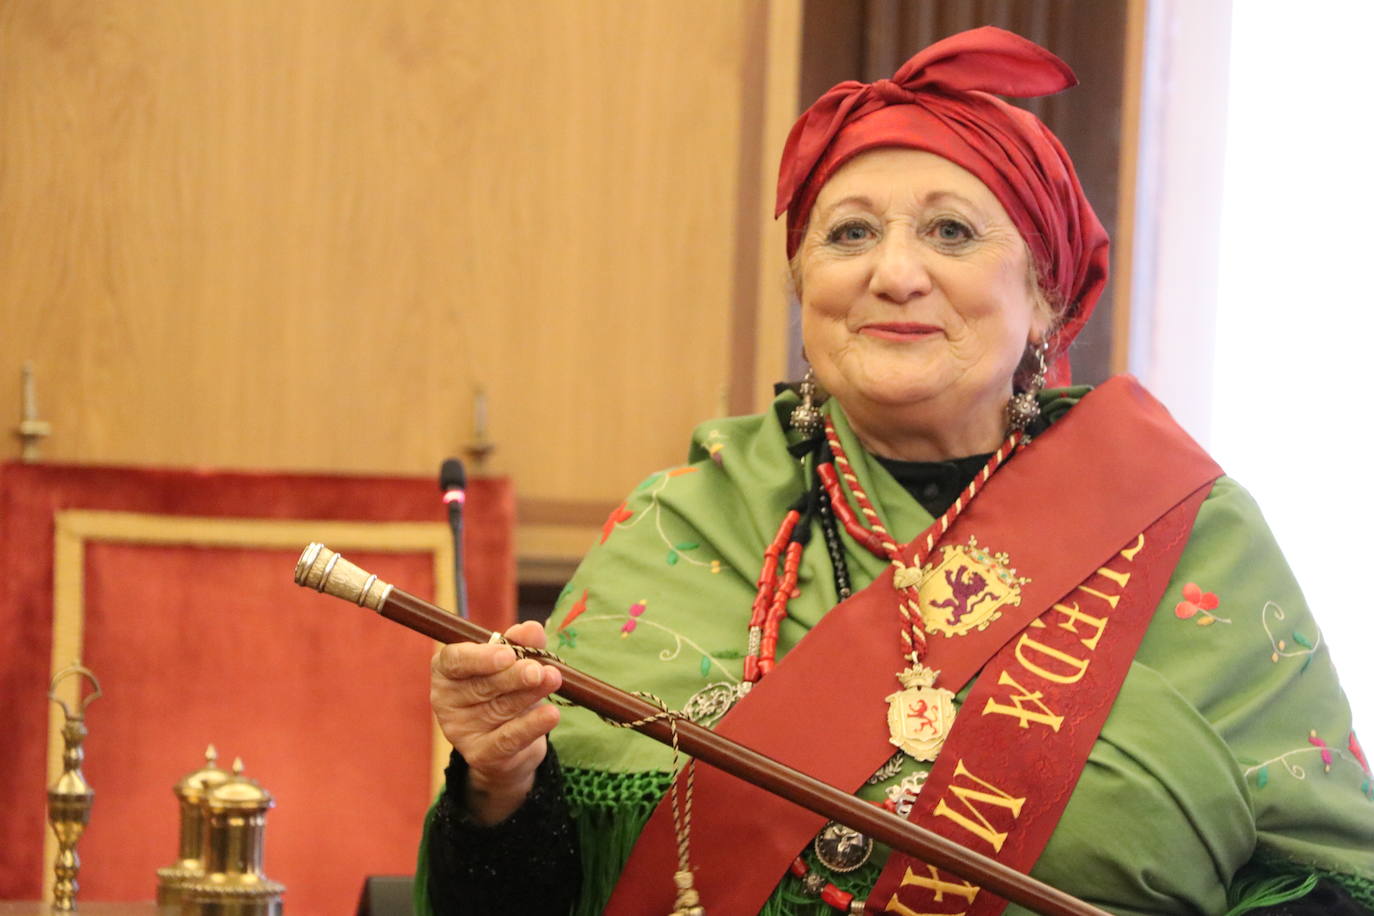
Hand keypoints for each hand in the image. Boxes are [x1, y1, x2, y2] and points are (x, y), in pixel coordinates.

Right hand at [430, 620, 562, 824]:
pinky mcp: (479, 755)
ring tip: (554, 680)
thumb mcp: (513, 662)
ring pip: (500, 708)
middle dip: (514, 676)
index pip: (454, 660)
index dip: (480, 657)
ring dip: (530, 694)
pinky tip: (551, 714)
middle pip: (481, 685)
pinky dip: (531, 726)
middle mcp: (446, 700)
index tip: (508, 654)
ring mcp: (460, 730)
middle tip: (538, 670)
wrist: (507, 744)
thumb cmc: (505, 689)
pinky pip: (507, 739)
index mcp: (447, 670)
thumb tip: (531, 628)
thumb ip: (522, 643)